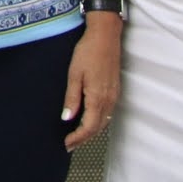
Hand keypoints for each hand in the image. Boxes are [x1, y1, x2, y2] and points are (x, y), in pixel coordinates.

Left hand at [62, 11, 120, 150]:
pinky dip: (98, 121)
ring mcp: (114, 95)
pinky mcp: (115, 90)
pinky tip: (90, 119)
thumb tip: (67, 118)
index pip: (89, 127)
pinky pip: (108, 112)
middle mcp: (109, 100)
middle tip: (70, 144)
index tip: (67, 144)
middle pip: (98, 128)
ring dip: (92, 131)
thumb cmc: (88, 52)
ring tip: (77, 136)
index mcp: (97, 97)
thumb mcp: (74, 74)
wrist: (105, 36)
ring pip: (104, 121)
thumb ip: (72, 98)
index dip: (78, 138)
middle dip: (84, 138)